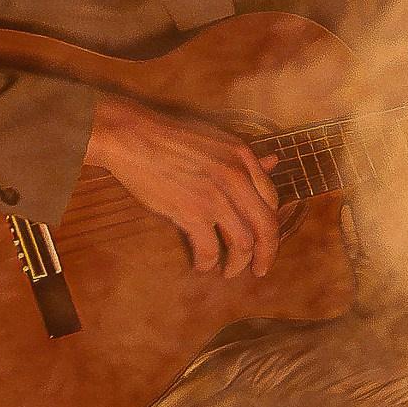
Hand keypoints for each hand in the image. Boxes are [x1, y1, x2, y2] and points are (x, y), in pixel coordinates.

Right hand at [85, 94, 282, 275]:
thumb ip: (246, 157)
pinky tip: (202, 265)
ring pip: (242, 244)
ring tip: (229, 271)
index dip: (269, 224)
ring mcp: (215, 197)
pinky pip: (210, 249)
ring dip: (237, 264)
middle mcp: (236, 178)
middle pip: (266, 227)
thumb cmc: (171, 135)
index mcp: (243, 158)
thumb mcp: (217, 140)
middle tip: (260, 270)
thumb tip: (273, 162)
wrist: (134, 137)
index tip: (263, 238)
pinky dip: (208, 262)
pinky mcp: (191, 212)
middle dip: (266, 255)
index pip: (272, 200)